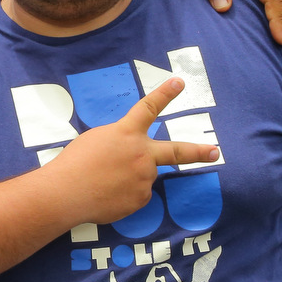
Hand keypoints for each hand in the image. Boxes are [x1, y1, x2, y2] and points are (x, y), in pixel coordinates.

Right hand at [53, 78, 218, 226]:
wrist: (67, 192)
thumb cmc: (74, 163)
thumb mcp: (96, 140)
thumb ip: (119, 142)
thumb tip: (131, 155)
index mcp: (126, 133)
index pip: (148, 108)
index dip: (165, 94)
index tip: (179, 82)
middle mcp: (141, 154)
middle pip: (176, 151)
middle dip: (198, 151)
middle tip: (215, 151)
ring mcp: (144, 178)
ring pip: (141, 177)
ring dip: (126, 179)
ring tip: (103, 183)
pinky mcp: (140, 199)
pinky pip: (134, 195)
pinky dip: (122, 195)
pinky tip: (105, 195)